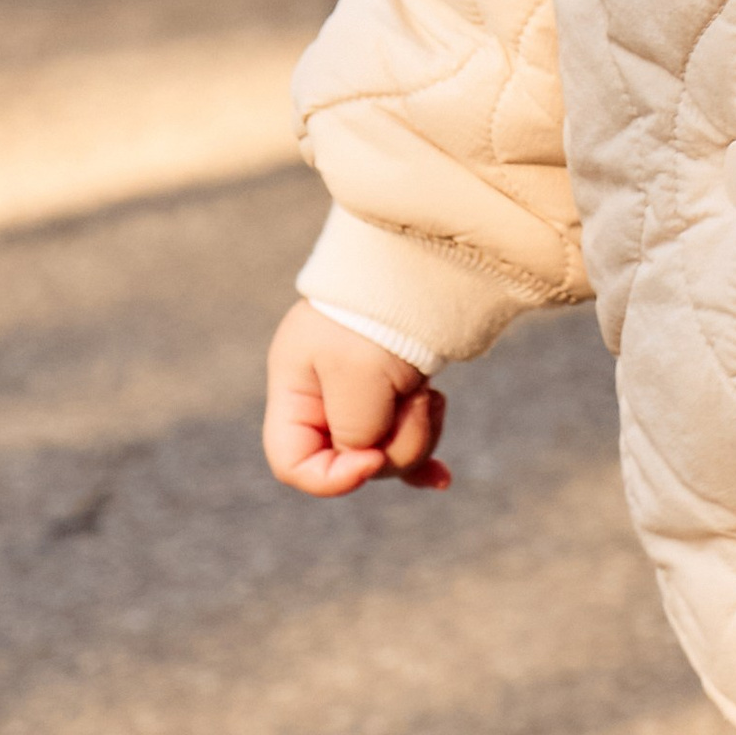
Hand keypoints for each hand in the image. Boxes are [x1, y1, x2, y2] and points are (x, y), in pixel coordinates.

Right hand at [262, 299, 451, 497]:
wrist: (430, 256)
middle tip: (416, 404)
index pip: (292, 463)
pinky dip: (422, 452)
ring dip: (415, 434)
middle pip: (348, 461)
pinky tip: (443, 478)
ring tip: (430, 395)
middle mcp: (323, 393)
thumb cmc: (382, 314)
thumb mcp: (357, 375)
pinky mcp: (397, 388)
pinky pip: (404, 441)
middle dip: (390, 446)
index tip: (372, 459)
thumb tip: (369, 457)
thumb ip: (354, 432)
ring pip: (386, 453)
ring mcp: (362, 391)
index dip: (331, 477)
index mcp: (294, 387)